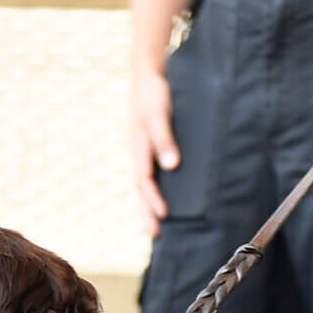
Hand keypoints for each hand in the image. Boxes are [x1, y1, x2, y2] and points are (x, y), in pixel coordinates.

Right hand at [133, 69, 179, 236]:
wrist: (151, 77)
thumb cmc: (154, 95)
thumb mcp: (158, 113)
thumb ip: (164, 138)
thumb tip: (172, 166)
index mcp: (139, 149)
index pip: (144, 181)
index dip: (153, 198)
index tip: (164, 215)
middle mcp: (142, 156)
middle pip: (142, 190)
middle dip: (147, 212)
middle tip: (155, 235)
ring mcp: (148, 155)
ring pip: (147, 186)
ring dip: (150, 207)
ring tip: (157, 229)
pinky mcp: (156, 151)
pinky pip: (156, 176)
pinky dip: (159, 192)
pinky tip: (168, 204)